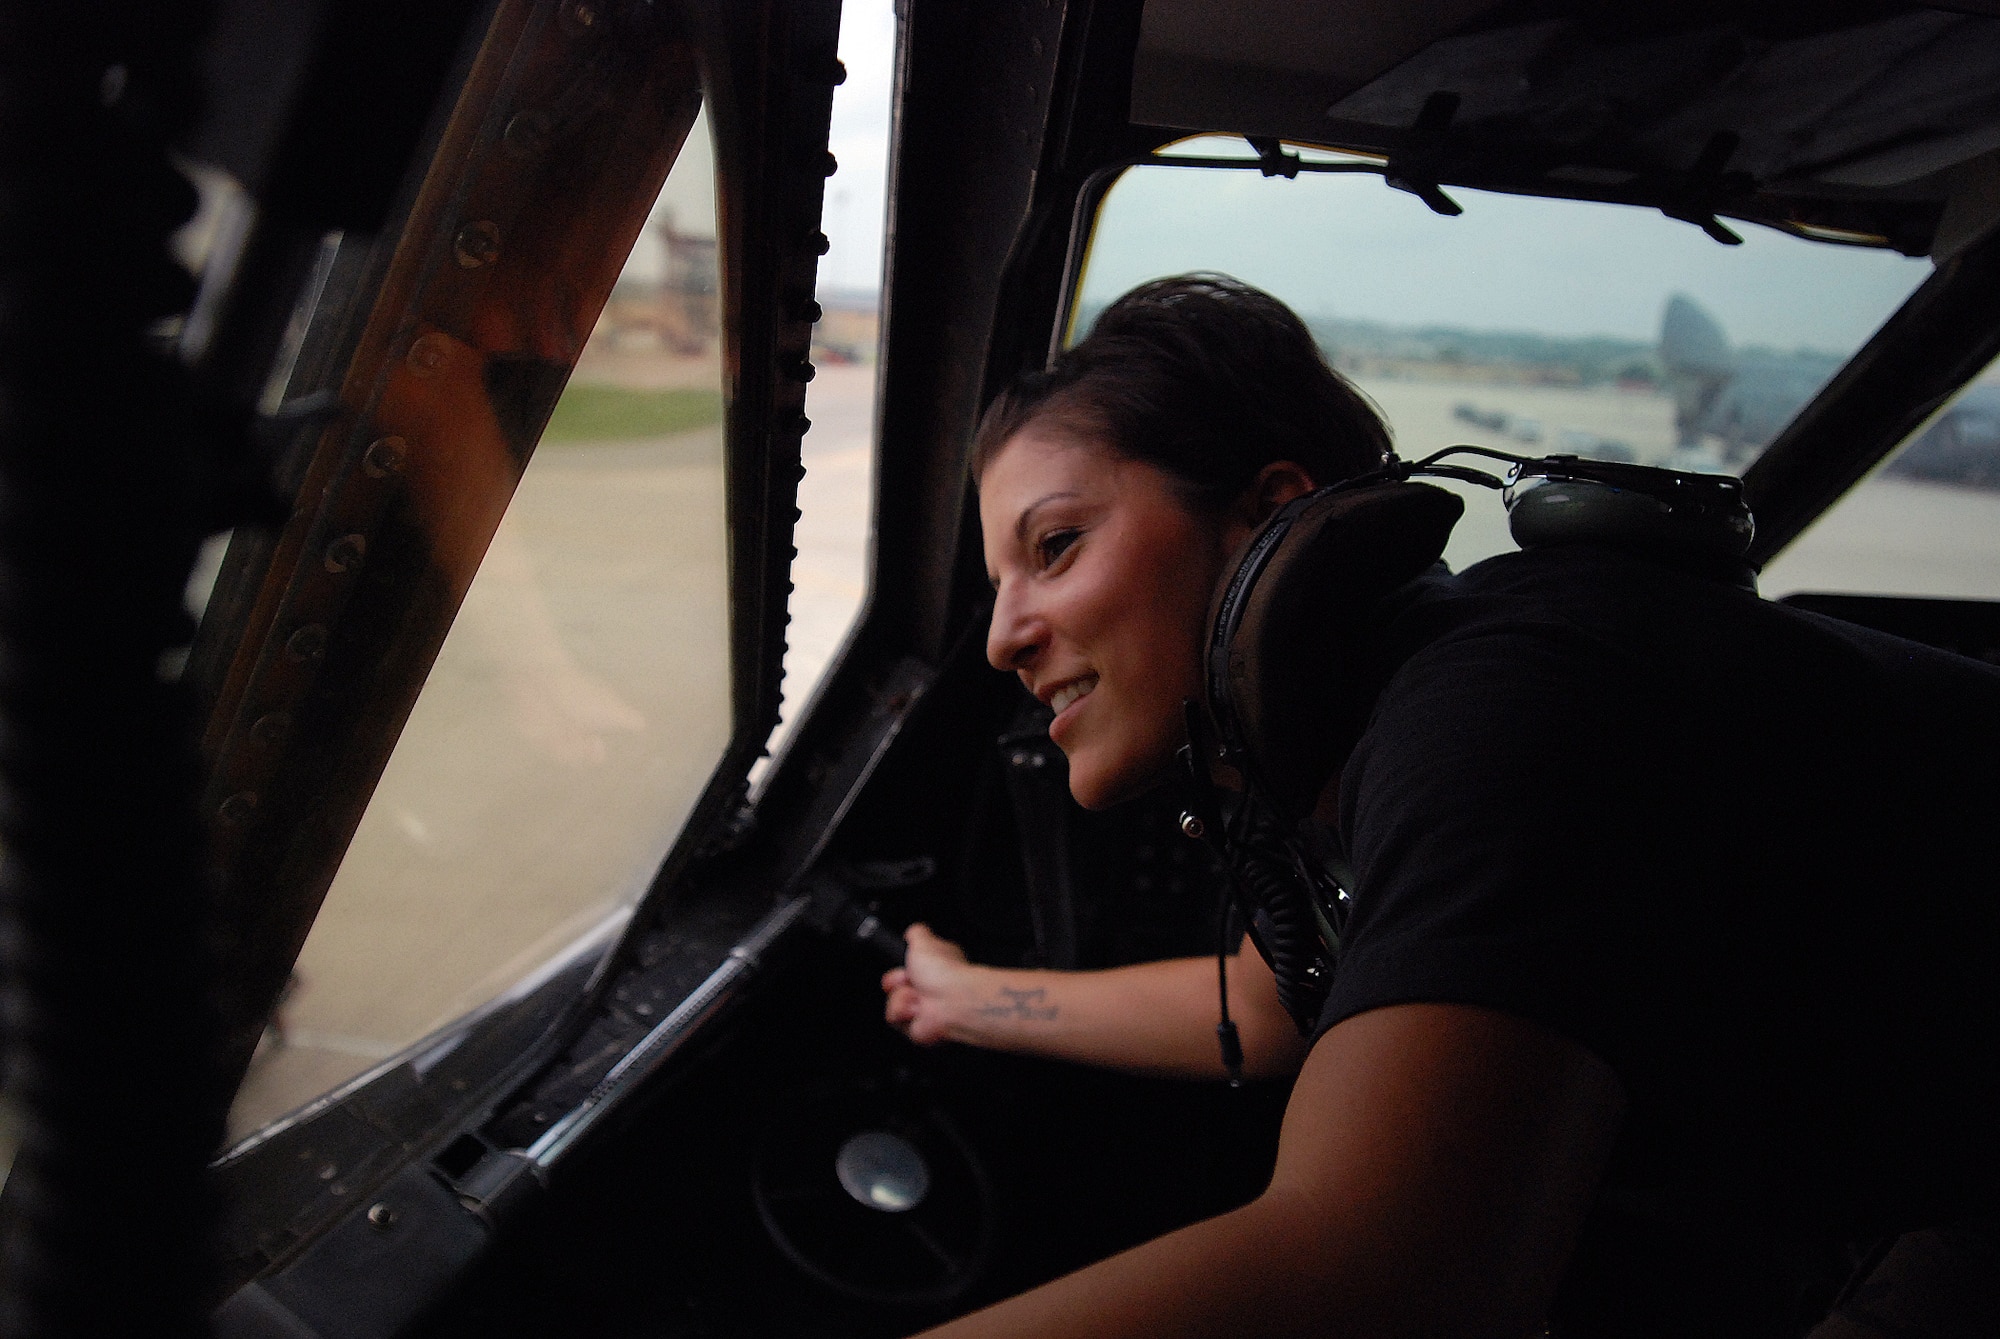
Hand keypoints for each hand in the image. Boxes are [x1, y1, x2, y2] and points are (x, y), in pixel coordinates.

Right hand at [881, 923, 980, 1044]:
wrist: (953, 1001)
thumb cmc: (945, 972)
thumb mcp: (924, 941)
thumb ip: (916, 933)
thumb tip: (911, 932)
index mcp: (933, 968)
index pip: (905, 968)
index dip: (899, 968)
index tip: (904, 967)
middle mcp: (929, 989)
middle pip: (894, 986)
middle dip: (895, 982)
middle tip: (909, 980)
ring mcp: (924, 1009)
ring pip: (892, 1003)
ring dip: (900, 998)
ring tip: (918, 997)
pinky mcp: (918, 1027)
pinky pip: (896, 1020)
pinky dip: (903, 1013)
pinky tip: (918, 1010)